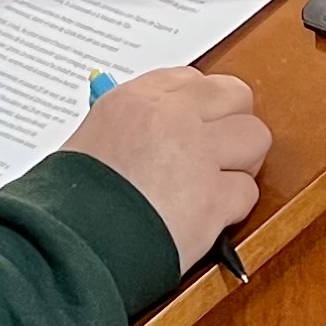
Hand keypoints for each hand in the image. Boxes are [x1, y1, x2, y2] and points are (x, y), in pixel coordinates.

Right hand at [66, 68, 270, 270]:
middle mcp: (171, 118)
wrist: (70, 247)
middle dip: (233, 123)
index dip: (201, 105)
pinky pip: (247, 192)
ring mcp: (196, 156)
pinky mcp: (213, 200)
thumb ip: (130, 129)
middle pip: (235, 95)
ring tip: (217, 184)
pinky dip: (232, 208)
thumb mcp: (90, 143)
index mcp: (135, 100)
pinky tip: (207, 218)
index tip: (198, 124)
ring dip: (242, 163)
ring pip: (255, 138)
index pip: (191, 79)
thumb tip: (151, 134)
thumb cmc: (70, 203)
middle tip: (219, 151)